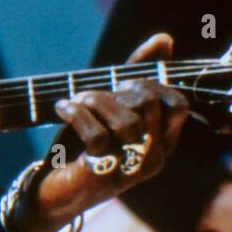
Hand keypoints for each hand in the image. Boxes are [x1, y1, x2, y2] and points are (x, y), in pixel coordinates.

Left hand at [15, 32, 189, 231]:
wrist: (55, 192)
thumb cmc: (86, 147)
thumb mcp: (111, 110)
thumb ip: (136, 76)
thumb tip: (163, 39)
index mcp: (162, 142)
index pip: (177, 103)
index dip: (149, 83)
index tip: (119, 84)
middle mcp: (154, 158)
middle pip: (149, 105)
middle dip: (116, 90)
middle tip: (91, 94)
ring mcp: (130, 170)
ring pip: (126, 119)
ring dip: (94, 100)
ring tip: (75, 100)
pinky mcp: (103, 174)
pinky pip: (97, 134)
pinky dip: (76, 113)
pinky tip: (62, 108)